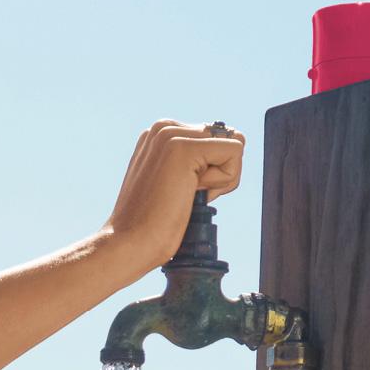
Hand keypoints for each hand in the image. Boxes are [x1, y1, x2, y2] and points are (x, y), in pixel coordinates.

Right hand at [101, 120, 245, 269]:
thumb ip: (201, 158)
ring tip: (184, 195)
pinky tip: (191, 193)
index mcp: (161, 134)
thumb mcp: (177, 180)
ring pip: (233, 146)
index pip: (218, 139)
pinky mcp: (183, 147)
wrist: (131, 242)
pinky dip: (222, 181)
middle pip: (229, 140)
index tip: (180, 190)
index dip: (211, 171)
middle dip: (219, 173)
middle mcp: (164, 127)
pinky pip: (235, 152)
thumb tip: (238, 137)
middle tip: (184, 195)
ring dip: (219, 180)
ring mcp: (171, 134)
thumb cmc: (153, 221)